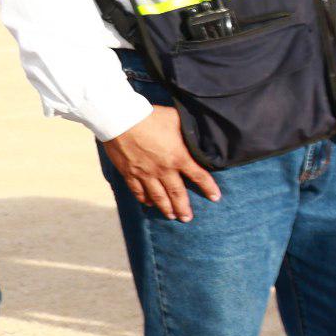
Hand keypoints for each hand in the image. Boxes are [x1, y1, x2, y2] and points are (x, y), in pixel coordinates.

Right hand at [101, 105, 220, 221]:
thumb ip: (189, 131)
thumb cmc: (151, 117)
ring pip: (158, 196)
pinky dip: (144, 199)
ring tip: (171, 216)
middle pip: (177, 193)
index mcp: (178, 157)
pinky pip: (138, 190)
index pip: (199, 176)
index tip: (215, 198)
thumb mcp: (177, 120)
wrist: (120, 119)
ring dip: (166, 208)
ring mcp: (145, 173)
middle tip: (188, 218)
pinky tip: (148, 204)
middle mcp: (163, 169)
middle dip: (184, 207)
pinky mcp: (129, 173)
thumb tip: (200, 133)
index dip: (209, 188)